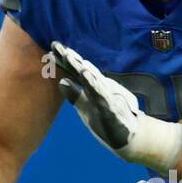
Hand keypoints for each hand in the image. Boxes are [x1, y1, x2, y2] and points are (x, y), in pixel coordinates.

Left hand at [51, 41, 181, 170]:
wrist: (129, 137)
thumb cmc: (108, 120)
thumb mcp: (86, 108)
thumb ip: (75, 94)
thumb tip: (61, 81)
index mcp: (93, 88)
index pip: (76, 72)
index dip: (64, 61)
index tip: (51, 47)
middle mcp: (101, 88)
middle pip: (83, 71)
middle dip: (71, 58)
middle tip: (56, 45)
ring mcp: (107, 97)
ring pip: (93, 80)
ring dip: (81, 68)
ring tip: (70, 57)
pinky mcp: (112, 110)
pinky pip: (102, 96)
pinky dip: (95, 86)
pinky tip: (87, 77)